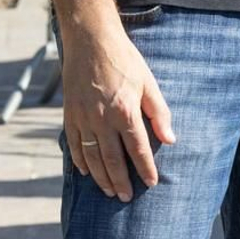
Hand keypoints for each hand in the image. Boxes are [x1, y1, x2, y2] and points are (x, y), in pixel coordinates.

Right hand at [60, 19, 175, 201]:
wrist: (90, 41)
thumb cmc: (124, 59)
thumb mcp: (148, 82)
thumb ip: (159, 112)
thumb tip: (170, 139)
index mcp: (125, 111)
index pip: (138, 148)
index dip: (145, 168)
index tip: (150, 183)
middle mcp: (102, 119)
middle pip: (112, 159)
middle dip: (121, 181)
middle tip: (126, 197)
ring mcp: (83, 119)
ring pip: (91, 157)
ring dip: (101, 177)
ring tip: (109, 191)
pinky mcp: (69, 115)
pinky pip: (73, 146)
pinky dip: (80, 162)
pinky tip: (87, 172)